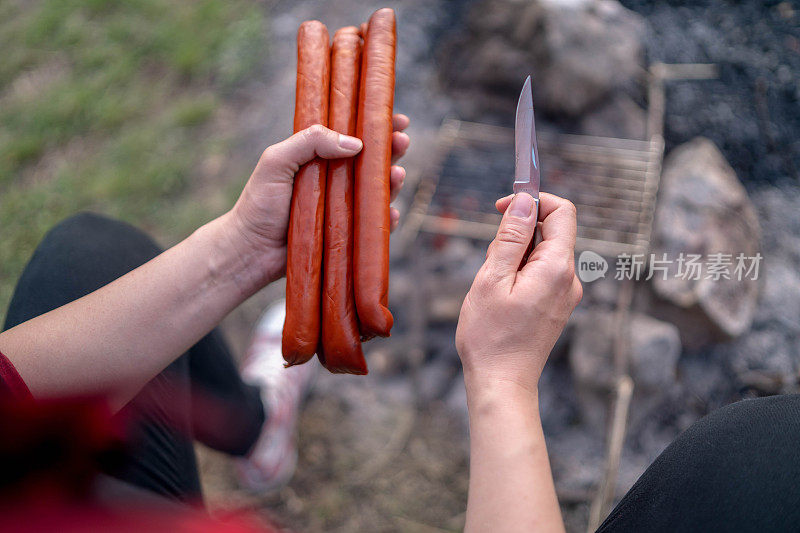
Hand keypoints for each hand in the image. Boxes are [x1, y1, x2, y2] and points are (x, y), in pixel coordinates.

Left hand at [228, 115, 409, 284]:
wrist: (251, 250)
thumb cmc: (259, 204)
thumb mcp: (277, 161)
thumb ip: (310, 142)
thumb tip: (355, 144)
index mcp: (319, 157)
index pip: (353, 135)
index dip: (376, 125)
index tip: (398, 118)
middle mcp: (336, 180)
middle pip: (372, 161)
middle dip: (392, 149)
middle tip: (403, 141)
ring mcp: (343, 208)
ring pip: (377, 192)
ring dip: (392, 182)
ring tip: (397, 175)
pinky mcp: (347, 235)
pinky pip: (373, 226)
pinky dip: (386, 219)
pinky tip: (391, 213)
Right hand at [455, 192, 581, 394]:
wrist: (501, 383)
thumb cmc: (491, 336)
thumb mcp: (492, 278)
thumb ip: (511, 237)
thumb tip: (526, 201)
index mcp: (557, 267)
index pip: (561, 211)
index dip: (533, 200)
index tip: (503, 208)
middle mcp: (569, 278)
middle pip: (550, 231)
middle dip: (518, 233)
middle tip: (490, 260)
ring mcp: (565, 294)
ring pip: (542, 253)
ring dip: (515, 255)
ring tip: (493, 286)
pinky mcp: (557, 305)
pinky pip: (541, 273)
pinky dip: (520, 273)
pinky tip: (501, 296)